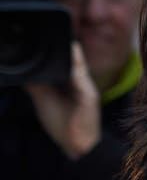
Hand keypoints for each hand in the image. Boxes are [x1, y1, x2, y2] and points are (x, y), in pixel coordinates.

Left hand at [23, 42, 100, 159]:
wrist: (78, 147)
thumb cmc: (63, 126)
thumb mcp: (43, 102)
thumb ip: (36, 85)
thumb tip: (23, 72)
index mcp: (69, 84)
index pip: (65, 62)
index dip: (60, 50)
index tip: (48, 38)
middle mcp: (80, 84)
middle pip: (74, 60)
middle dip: (67, 47)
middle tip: (56, 32)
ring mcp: (87, 88)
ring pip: (79, 65)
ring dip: (72, 52)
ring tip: (65, 37)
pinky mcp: (90, 95)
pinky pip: (82, 76)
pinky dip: (76, 65)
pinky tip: (71, 54)